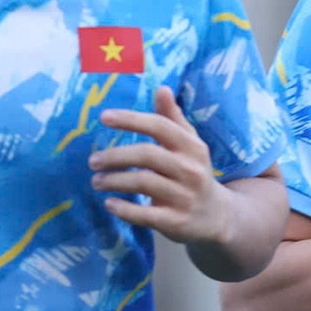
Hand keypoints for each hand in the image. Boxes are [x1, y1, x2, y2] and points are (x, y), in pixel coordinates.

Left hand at [91, 86, 234, 245]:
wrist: (217, 216)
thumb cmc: (194, 173)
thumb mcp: (190, 145)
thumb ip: (172, 119)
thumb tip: (161, 88)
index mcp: (192, 147)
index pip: (160, 127)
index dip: (131, 120)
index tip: (104, 117)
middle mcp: (190, 169)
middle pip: (147, 155)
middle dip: (115, 156)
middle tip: (93, 161)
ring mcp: (184, 196)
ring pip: (144, 183)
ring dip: (114, 181)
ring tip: (96, 181)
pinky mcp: (176, 221)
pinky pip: (146, 214)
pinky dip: (125, 209)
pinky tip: (109, 204)